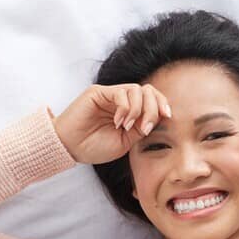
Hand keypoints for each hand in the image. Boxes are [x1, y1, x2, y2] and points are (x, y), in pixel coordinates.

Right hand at [50, 83, 172, 164]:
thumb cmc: (95, 147)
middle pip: (148, 91)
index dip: (162, 104)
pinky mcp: (98, 92)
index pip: (153, 98)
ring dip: (139, 110)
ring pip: (137, 90)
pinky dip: (125, 108)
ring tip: (127, 126)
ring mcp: (110, 95)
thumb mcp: (126, 141)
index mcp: (130, 111)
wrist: (70, 148)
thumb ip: (142, 128)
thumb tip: (162, 117)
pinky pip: (121, 92)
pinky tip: (118, 122)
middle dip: (154, 108)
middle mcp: (121, 100)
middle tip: (145, 128)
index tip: (167, 117)